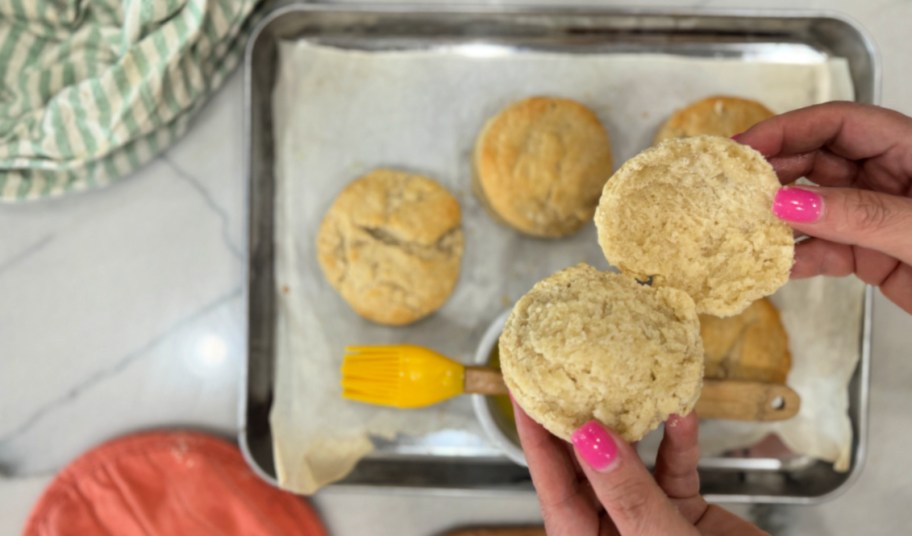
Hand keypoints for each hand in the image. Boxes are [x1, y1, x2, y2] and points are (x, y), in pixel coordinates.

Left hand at [513, 402, 766, 534]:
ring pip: (630, 465)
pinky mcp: (684, 514)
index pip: (553, 488)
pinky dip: (678, 444)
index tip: (522, 391)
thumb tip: (587, 437)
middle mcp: (613, 533)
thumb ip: (626, 491)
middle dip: (579, 421)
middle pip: (586, 470)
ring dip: (633, 428)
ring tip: (622, 385)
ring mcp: (647, 522)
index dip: (535, 438)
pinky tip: (681, 415)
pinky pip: (674, 470)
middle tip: (568, 372)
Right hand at [733, 102, 911, 312]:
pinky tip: (776, 264)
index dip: (790, 129)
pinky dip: (799, 257)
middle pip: (819, 161)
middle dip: (777, 174)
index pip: (840, 123)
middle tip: (735, 191)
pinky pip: (825, 249)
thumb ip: (859, 215)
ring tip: (746, 229)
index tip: (747, 146)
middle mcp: (892, 177)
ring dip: (781, 220)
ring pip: (816, 208)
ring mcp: (880, 217)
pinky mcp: (874, 255)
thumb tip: (789, 202)